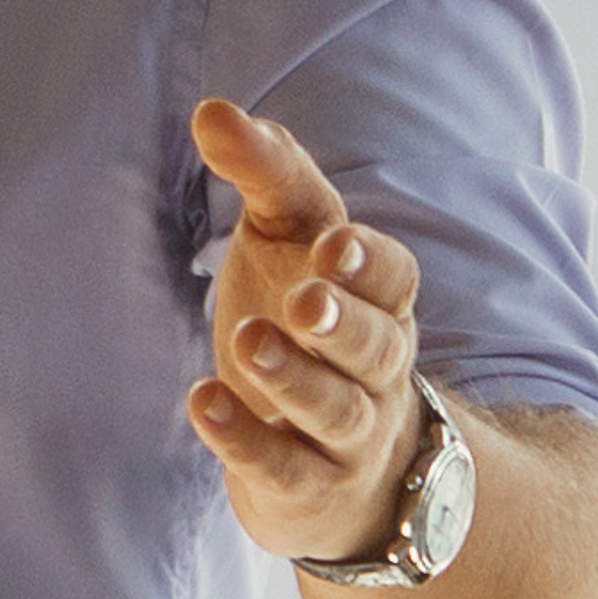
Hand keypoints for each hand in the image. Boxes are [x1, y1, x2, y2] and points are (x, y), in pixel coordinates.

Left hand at [183, 99, 444, 565]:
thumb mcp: (288, 239)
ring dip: (295, 379)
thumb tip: (211, 110)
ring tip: (248, 344)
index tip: (331, 246)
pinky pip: (283, 467)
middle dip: (343, 324)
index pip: (397, 280)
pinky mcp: (303, 487)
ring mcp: (347, 438)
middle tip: (305, 300)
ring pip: (337, 412)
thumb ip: (263, 172)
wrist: (336, 469)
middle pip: (377, 349)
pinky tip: (201, 403)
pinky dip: (244, 438)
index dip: (369, 264)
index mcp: (382, 305)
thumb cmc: (302, 321)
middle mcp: (377, 373)